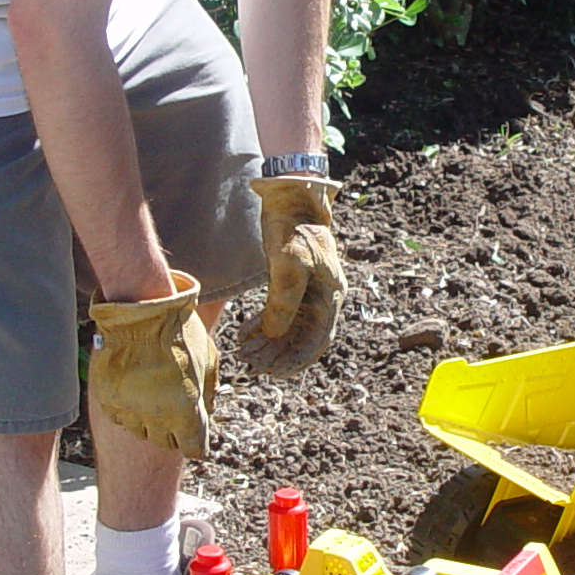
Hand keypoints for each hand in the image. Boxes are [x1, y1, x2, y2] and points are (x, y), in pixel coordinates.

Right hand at [88, 270, 217, 457]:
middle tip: (176, 410)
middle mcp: (156, 416)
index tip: (196, 436)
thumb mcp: (206, 357)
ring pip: (142, 432)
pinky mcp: (108, 400)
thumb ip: (209, 390)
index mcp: (185, 409)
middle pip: (167, 443)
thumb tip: (209, 409)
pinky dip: (129, 411)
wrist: (140, 309)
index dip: (197, 443)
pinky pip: (120, 418)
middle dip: (175, 431)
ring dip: (151, 422)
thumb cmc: (179, 331)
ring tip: (154, 397)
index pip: (193, 449)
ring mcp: (128, 409)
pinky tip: (135, 391)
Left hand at [236, 176, 344, 374]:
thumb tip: (275, 334)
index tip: (273, 374)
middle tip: (250, 365)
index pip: (317, 341)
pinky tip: (244, 333)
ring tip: (244, 353)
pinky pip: (279, 316)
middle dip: (277, 356)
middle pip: (301, 340)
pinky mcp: (291, 286)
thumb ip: (284, 299)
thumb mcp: (290, 261)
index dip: (296, 361)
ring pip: (288, 331)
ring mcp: (307, 294)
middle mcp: (322, 299)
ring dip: (268, 345)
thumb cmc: (294, 228)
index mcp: (331, 296)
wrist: (290, 200)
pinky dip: (263, 328)